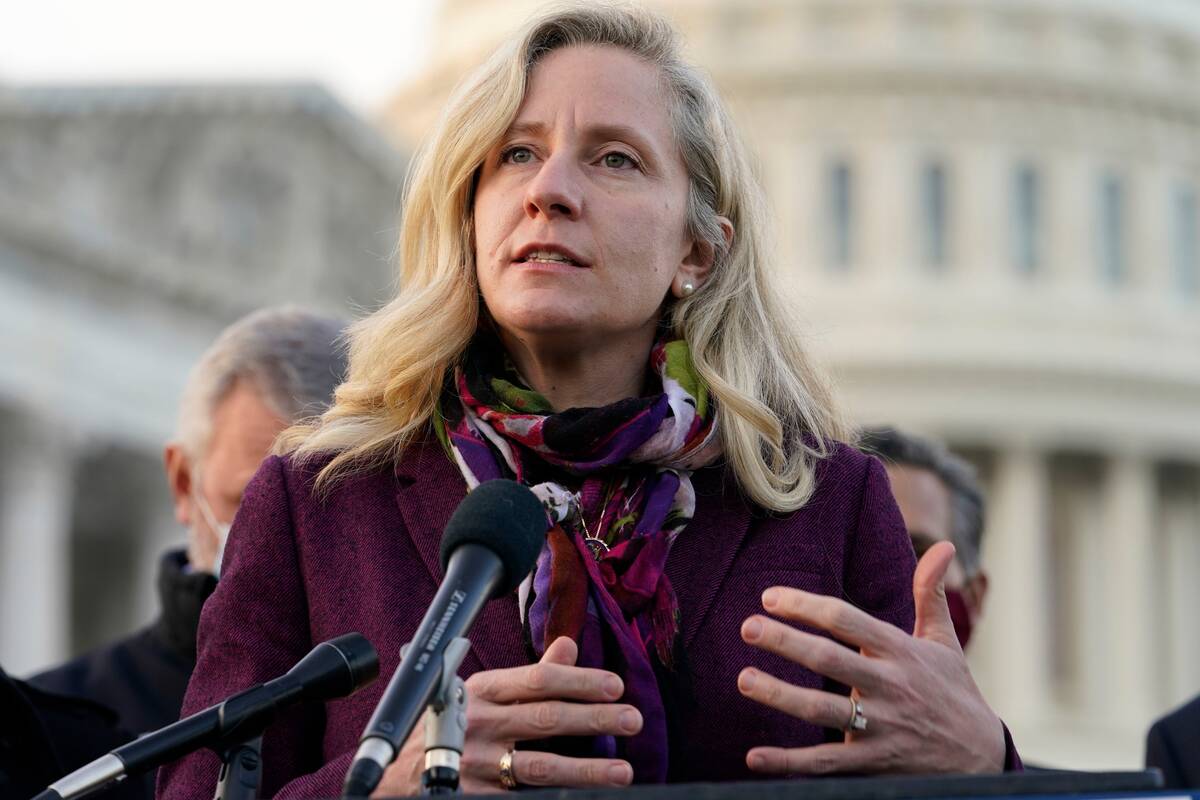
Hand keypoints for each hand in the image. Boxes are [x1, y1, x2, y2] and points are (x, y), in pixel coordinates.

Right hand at [371, 637, 640, 794]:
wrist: (394, 773)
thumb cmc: (447, 723)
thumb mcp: (481, 691)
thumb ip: (529, 674)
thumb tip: (568, 646)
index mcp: (483, 689)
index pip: (538, 679)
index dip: (580, 681)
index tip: (616, 685)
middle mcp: (479, 724)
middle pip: (546, 719)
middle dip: (594, 719)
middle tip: (634, 718)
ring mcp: (476, 765)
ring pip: (540, 766)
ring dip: (585, 769)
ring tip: (623, 770)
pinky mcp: (474, 797)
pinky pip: (521, 798)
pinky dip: (555, 798)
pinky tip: (583, 798)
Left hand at [737, 542, 1005, 774]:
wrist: (981, 758)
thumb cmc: (953, 690)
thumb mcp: (944, 641)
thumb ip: (931, 593)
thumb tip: (944, 545)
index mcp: (899, 651)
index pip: (846, 620)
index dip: (807, 606)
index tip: (770, 597)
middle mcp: (889, 685)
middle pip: (829, 659)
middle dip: (786, 641)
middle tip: (747, 628)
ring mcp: (881, 726)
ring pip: (821, 709)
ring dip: (779, 695)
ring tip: (744, 679)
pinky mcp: (874, 763)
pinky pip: (825, 762)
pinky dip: (789, 762)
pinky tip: (754, 756)